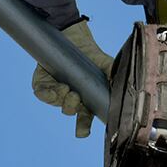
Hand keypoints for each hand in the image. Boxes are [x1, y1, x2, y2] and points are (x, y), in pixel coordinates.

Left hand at [31, 20, 113, 137]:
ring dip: (62, 99)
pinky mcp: (42, 82)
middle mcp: (70, 96)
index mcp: (85, 97)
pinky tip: (56, 87)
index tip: (82, 132)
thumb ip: (115, 75)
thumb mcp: (106, 63)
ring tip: (67, 88)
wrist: (72, 33)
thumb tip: (125, 86)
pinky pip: (42, 93)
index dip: (83, 126)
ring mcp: (55, 90)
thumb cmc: (90, 52)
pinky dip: (47, 94)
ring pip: (57, 102)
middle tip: (76, 99)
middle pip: (70, 111)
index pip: (85, 117)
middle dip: (72, 109)